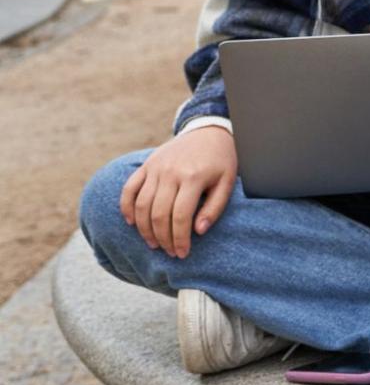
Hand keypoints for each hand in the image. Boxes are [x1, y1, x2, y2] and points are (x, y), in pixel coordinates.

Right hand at [121, 125, 237, 257]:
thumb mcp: (227, 183)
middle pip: (158, 214)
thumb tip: (198, 231)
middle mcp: (170, 173)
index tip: (182, 253)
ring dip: (144, 229)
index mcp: (193, 177)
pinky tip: (132, 223)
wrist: (208, 131)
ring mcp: (155, 168)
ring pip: (142, 205)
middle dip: (163, 238)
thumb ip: (214, 208)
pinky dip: (126, 207)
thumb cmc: (221, 160)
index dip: (179, 239)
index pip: (180, 217)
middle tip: (169, 252)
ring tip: (154, 243)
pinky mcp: (146, 165)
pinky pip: (129, 189)